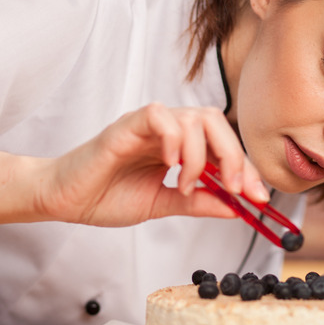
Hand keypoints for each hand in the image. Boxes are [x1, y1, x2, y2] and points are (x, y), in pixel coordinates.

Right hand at [35, 103, 269, 226]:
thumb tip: (237, 209)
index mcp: (180, 147)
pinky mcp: (126, 125)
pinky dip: (173, 138)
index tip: (259, 199)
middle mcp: (169, 131)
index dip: (245, 169)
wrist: (64, 201)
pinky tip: (170, 165)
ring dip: (201, 155)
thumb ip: (198, 202)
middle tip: (237, 190)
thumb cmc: (106, 197)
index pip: (223, 146)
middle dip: (235, 157)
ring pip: (194, 117)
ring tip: (187, 185)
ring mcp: (148, 126)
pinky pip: (158, 116)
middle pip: (216, 123)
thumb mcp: (163, 205)